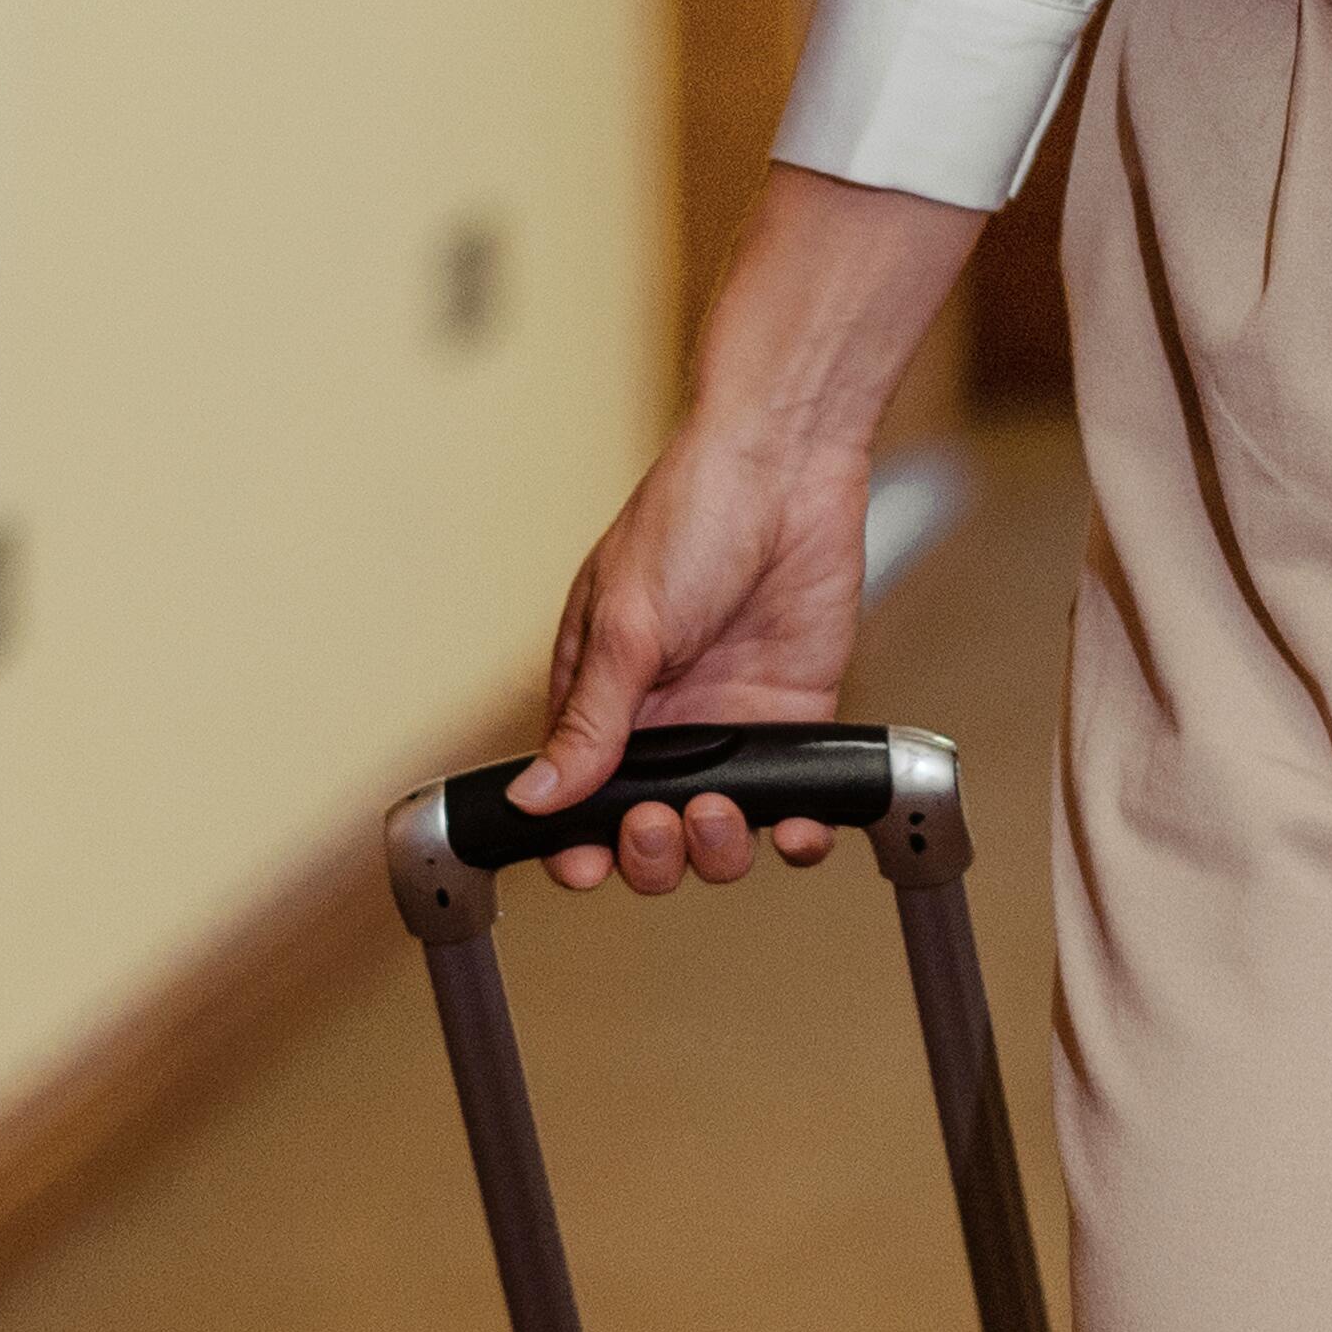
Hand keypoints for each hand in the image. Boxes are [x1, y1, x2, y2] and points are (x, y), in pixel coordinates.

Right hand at [509, 172, 980, 894]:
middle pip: (642, 836)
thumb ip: (589, 722)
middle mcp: (659, 724)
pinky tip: (796, 826)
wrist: (789, 465)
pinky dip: (796, 832)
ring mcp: (726, 728)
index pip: (573, 800)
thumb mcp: (628, 624)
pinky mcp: (791, 721)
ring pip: (716, 836)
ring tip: (724, 809)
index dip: (577, 847)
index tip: (587, 866)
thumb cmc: (691, 515)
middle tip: (660, 824)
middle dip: (649, 851)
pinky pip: (792, 804)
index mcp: (598, 697)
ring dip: (717, 847)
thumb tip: (535, 799)